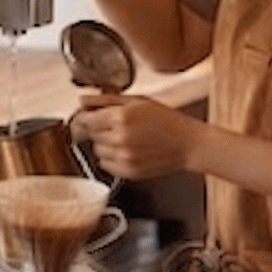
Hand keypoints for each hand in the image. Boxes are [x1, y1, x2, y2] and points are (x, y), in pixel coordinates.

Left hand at [70, 92, 201, 181]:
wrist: (188, 144)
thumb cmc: (167, 121)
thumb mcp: (137, 101)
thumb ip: (105, 100)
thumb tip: (83, 100)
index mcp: (121, 117)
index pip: (86, 119)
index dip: (86, 117)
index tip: (89, 116)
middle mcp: (120, 138)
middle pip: (91, 134)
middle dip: (99, 129)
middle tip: (117, 126)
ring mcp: (124, 157)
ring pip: (96, 150)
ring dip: (105, 144)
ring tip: (125, 138)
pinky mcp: (128, 172)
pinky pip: (105, 165)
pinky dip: (111, 158)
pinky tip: (128, 150)